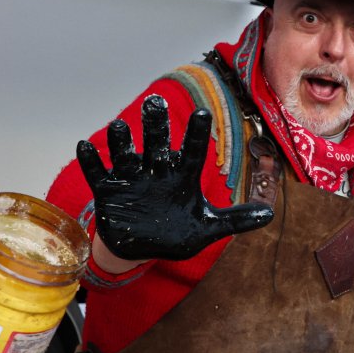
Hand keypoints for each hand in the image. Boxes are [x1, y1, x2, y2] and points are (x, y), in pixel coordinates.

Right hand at [77, 95, 273, 260]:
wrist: (144, 249)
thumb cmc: (177, 232)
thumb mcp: (208, 229)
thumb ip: (236, 220)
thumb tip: (270, 214)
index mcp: (182, 177)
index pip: (192, 151)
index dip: (195, 134)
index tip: (202, 114)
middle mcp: (157, 172)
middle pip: (157, 144)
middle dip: (156, 125)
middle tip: (155, 102)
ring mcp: (131, 180)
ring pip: (126, 154)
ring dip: (122, 141)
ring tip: (120, 126)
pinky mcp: (109, 192)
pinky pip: (98, 174)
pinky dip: (91, 162)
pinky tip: (83, 147)